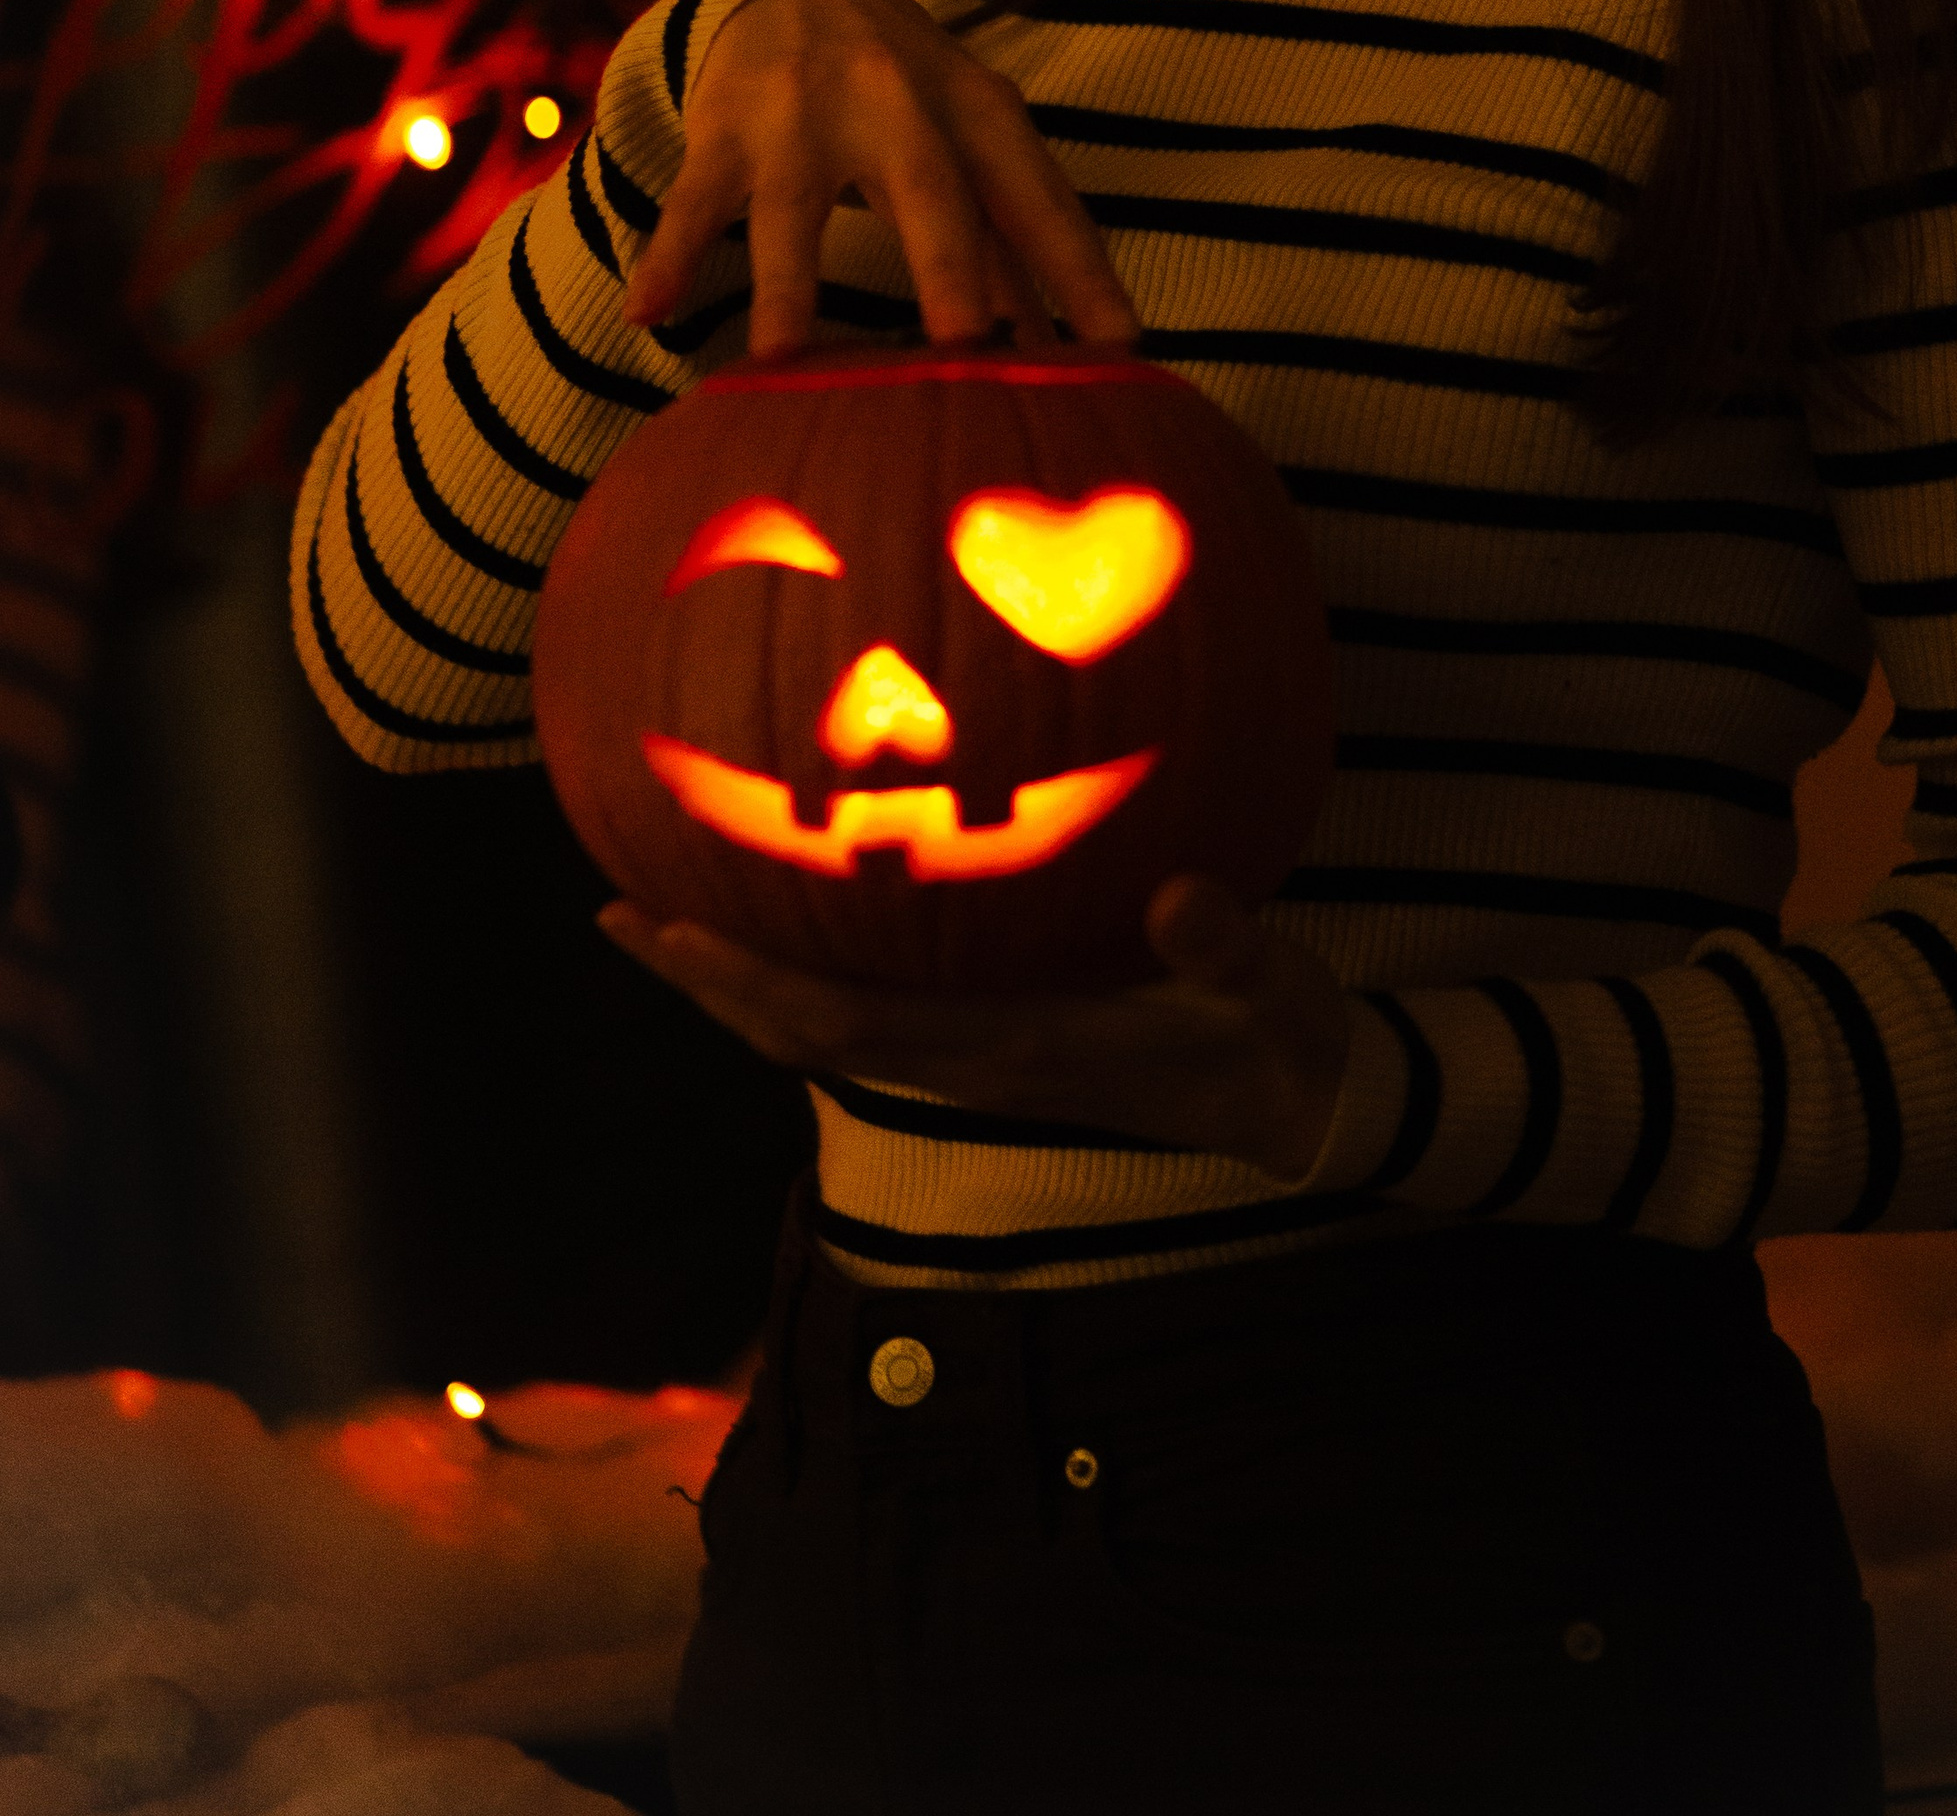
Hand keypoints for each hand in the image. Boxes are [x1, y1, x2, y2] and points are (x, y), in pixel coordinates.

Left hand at [595, 875, 1355, 1185]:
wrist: (1298, 1106)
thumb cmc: (1280, 1041)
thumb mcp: (1273, 994)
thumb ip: (1229, 949)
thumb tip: (1183, 897)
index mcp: (1015, 1048)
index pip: (853, 1027)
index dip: (757, 984)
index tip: (676, 930)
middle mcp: (972, 1061)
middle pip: (801, 1034)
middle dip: (706, 982)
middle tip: (613, 910)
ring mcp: (976, 1056)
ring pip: (822, 1029)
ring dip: (736, 981)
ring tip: (656, 913)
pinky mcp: (992, 1039)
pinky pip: (869, 1008)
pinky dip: (803, 970)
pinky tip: (784, 915)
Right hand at [623, 0, 1139, 359]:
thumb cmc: (915, 100)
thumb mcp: (975, 143)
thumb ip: (1019, 244)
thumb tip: (1080, 359)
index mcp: (979, 113)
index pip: (1038, 200)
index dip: (1080, 273)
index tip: (1120, 349)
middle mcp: (898, 105)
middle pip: (928, 192)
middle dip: (948, 269)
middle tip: (969, 347)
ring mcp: (803, 114)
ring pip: (793, 210)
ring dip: (789, 288)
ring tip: (782, 365)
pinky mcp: (725, 129)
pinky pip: (695, 202)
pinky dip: (670, 257)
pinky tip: (647, 317)